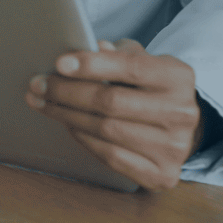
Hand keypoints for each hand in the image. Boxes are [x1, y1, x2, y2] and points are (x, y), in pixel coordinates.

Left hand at [26, 40, 205, 188]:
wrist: (184, 132)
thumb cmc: (154, 91)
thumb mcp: (146, 64)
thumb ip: (121, 54)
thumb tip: (94, 48)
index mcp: (179, 78)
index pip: (131, 67)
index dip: (92, 65)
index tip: (59, 64)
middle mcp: (181, 113)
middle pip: (111, 102)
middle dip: (67, 92)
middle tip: (38, 85)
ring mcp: (173, 147)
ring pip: (106, 130)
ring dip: (67, 116)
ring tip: (44, 104)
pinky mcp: (162, 174)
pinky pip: (111, 156)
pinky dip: (84, 139)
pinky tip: (68, 125)